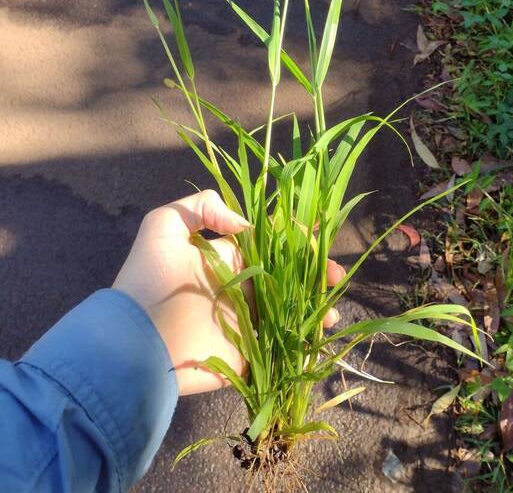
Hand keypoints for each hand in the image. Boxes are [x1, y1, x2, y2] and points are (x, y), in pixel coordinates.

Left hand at [112, 190, 344, 395]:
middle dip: (315, 273)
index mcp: (229, 257)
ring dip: (315, 308)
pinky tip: (318, 338)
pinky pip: (281, 346)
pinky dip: (303, 343)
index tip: (320, 232)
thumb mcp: (163, 225)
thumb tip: (245, 224)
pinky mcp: (246, 352)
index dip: (297, 235)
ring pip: (291, 310)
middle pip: (290, 276)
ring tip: (330, 314)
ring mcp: (246, 320)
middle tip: (335, 276)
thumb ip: (201, 205)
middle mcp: (242, 285)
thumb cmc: (147, 278)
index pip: (270, 241)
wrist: (132, 340)